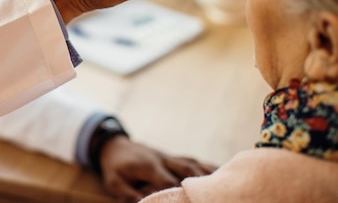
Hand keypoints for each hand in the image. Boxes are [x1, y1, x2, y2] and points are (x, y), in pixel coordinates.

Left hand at [99, 136, 215, 202]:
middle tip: (216, 194)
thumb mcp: (114, 182)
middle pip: (187, 169)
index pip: (168, 181)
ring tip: (227, 185)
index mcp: (149, 165)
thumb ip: (127, 194)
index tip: (192, 201)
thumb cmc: (114, 166)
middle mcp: (163, 159)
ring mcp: (169, 156)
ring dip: (210, 173)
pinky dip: (208, 166)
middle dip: (202, 182)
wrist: (114, 144)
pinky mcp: (173, 157)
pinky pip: (193, 160)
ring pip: (193, 163)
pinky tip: (223, 172)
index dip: (180, 193)